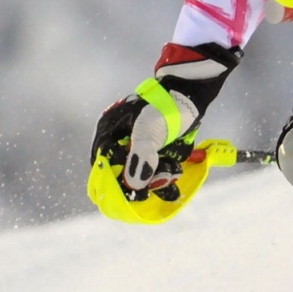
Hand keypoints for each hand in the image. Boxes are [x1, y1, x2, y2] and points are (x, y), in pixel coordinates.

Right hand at [91, 41, 240, 197]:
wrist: (190, 96)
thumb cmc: (163, 109)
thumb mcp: (148, 133)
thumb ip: (140, 159)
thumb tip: (133, 186)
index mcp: (109, 130)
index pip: (102, 162)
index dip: (111, 181)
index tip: (126, 195)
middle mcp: (120, 139)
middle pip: (123, 170)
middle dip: (143, 180)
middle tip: (160, 181)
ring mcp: (139, 144)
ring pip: (142, 172)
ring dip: (158, 177)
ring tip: (173, 172)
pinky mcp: (155, 149)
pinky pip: (156, 168)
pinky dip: (165, 173)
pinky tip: (175, 175)